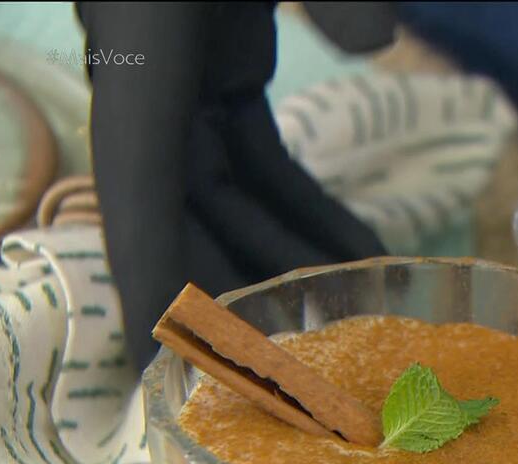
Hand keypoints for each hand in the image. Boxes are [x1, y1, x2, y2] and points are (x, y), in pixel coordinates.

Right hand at [76, 3, 393, 366]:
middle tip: (293, 367)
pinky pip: (264, 164)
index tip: (169, 361)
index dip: (153, 282)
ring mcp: (190, 87)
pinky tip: (359, 254)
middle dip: (237, 296)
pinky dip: (308, 211)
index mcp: (143, 57)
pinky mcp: (227, 76)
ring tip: (350, 322)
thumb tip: (377, 42)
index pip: (140, 189)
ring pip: (232, 201)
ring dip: (289, 261)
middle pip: (186, 217)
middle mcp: (153, 89)